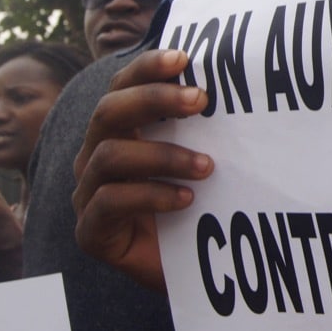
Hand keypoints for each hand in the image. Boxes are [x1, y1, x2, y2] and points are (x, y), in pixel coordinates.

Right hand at [72, 49, 211, 292]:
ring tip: (207, 166)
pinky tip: (187, 200)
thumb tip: (243, 88)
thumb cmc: (201, 206)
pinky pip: (110, 202)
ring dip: (164, 155)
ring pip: (110, 155)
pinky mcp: (91, 231)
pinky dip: (152, 196)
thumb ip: (208, 127)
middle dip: (155, 100)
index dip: (147, 69)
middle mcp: (96, 156)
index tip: (184, 59)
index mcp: (120, 131)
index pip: (123, 86)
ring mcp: (88, 193)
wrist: (194, 270)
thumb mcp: (206, 158)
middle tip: (201, 100)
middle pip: (108, 112)